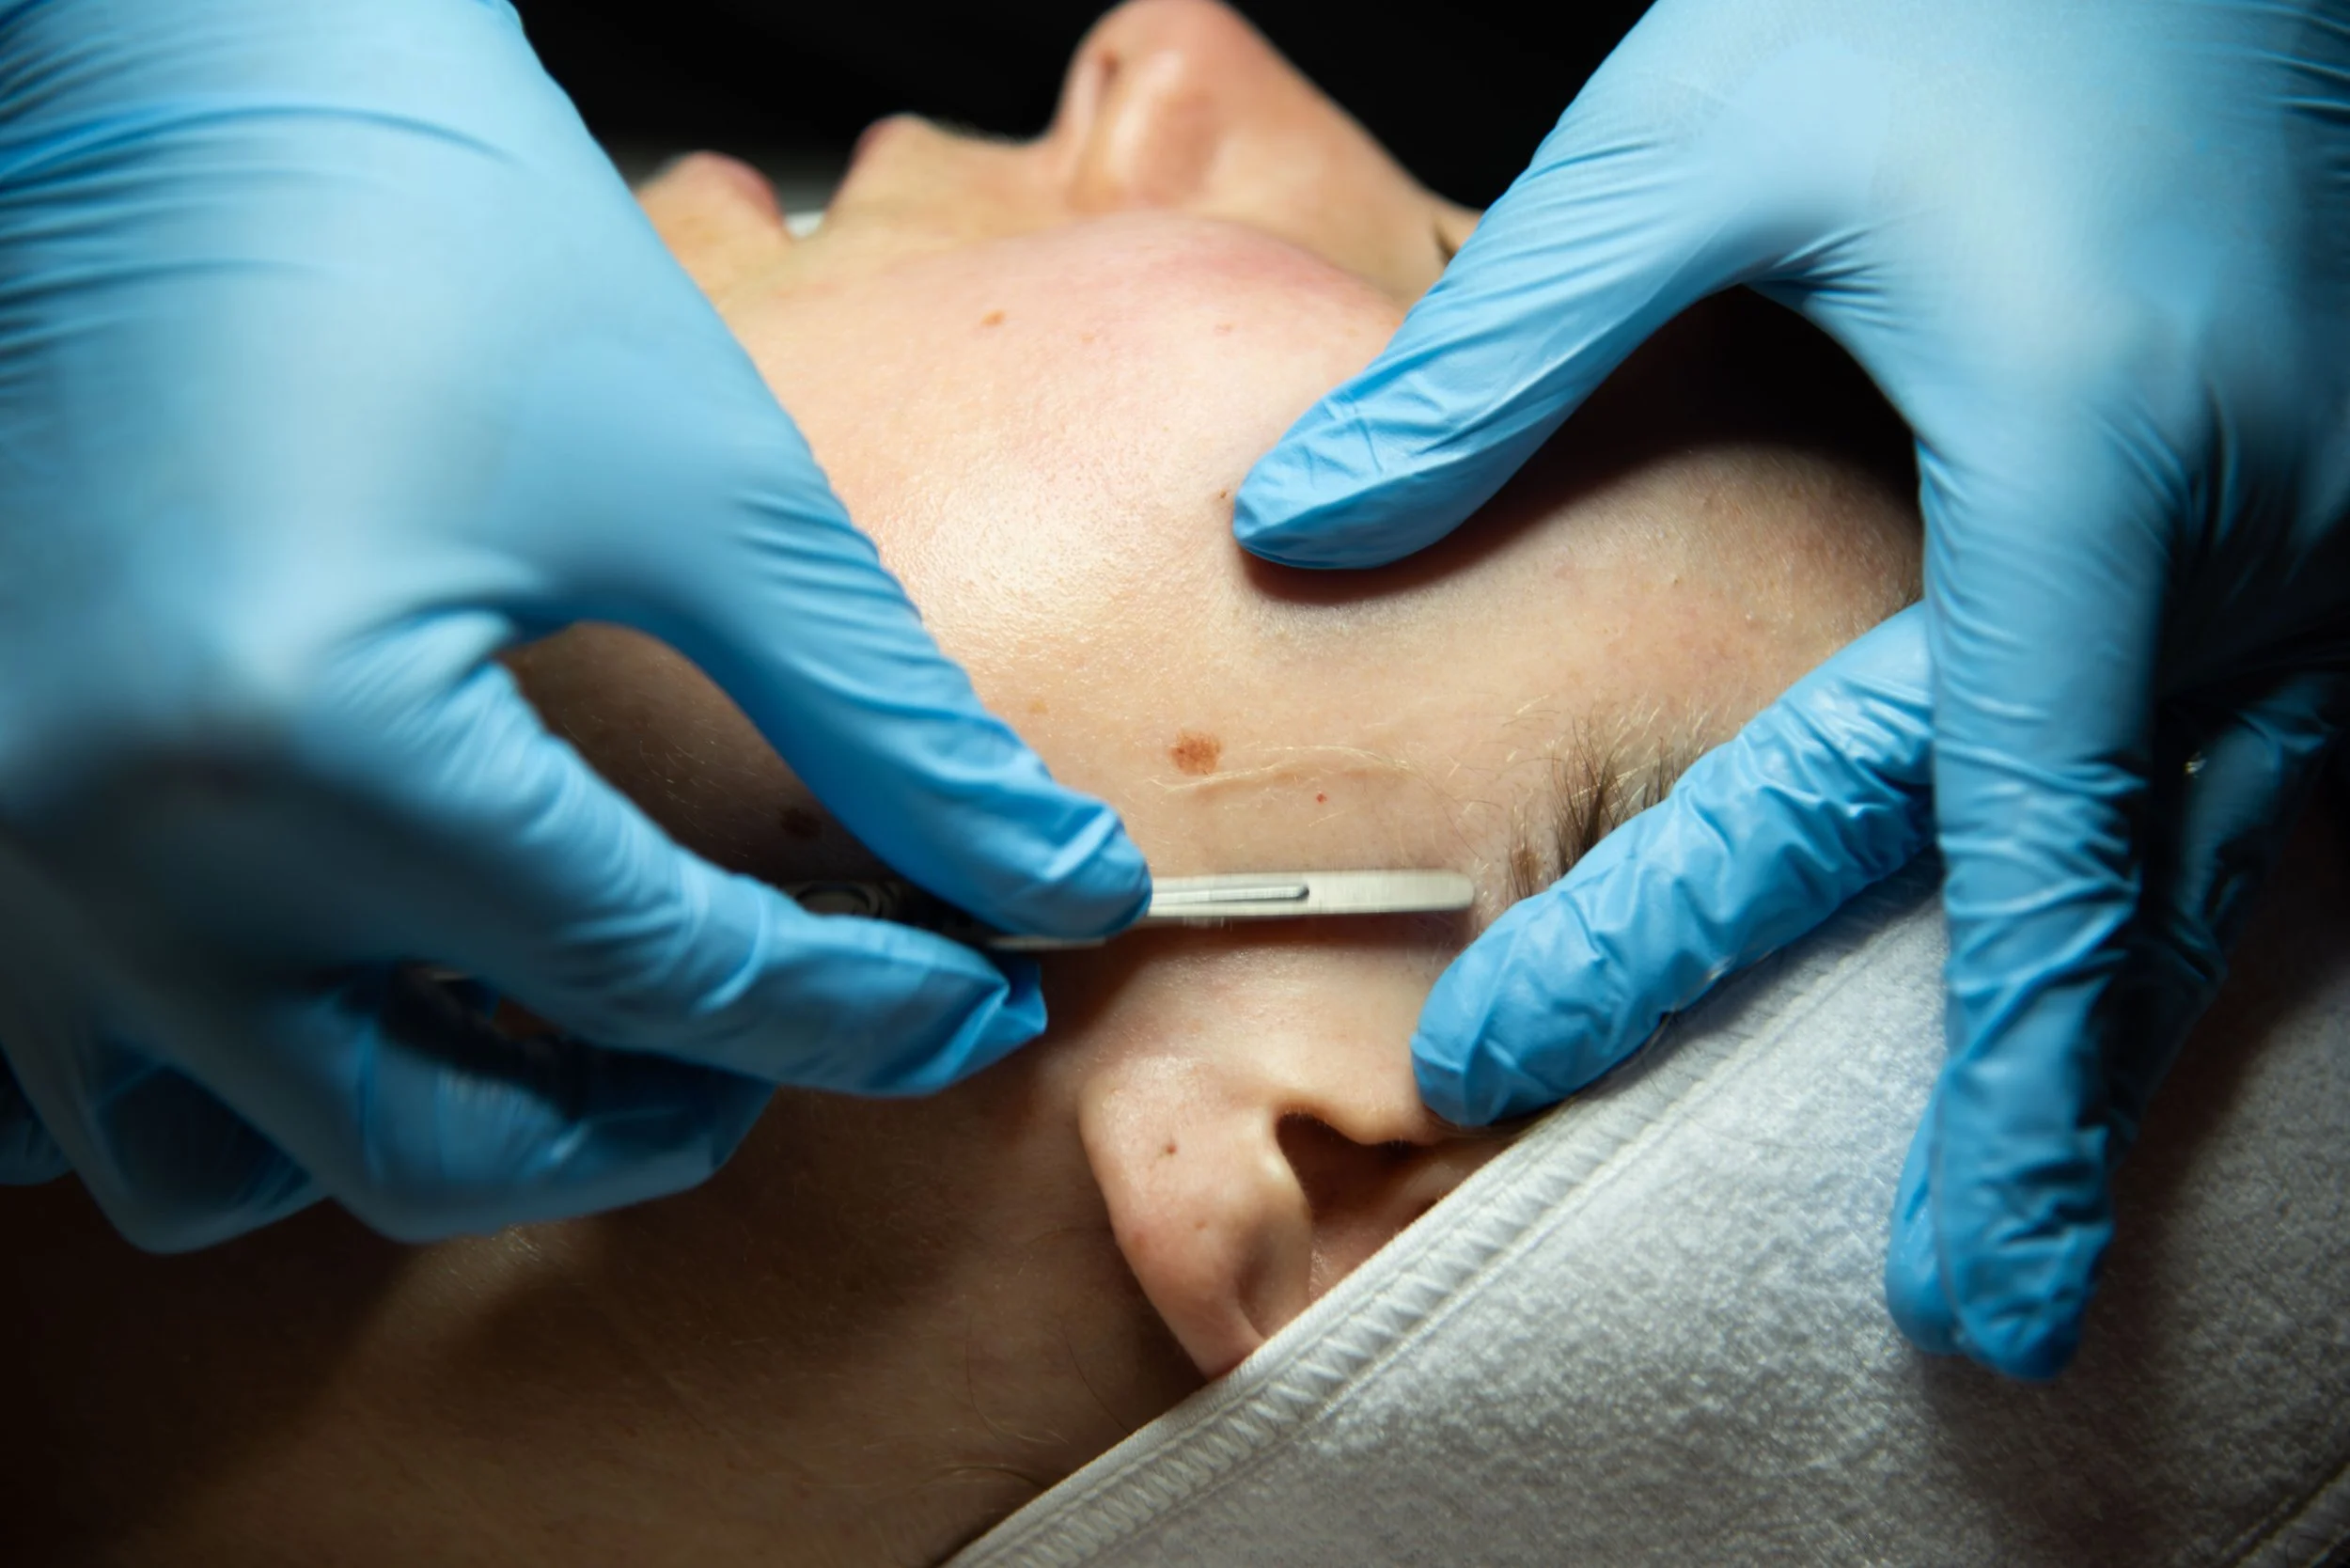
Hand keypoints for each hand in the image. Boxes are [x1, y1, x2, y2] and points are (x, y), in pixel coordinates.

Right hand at [0, 0, 1145, 1248]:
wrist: (173, 83)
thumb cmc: (436, 226)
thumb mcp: (699, 484)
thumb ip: (882, 722)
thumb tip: (1049, 880)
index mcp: (307, 740)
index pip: (650, 977)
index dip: (851, 1010)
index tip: (970, 1004)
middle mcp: (110, 851)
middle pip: (431, 1145)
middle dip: (649, 1122)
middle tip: (779, 1039)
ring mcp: (1, 857)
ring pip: (231, 1167)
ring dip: (437, 1130)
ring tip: (580, 1024)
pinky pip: (69, 1090)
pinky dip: (243, 1082)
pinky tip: (369, 985)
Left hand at [1233, 0, 2349, 1376]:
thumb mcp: (1711, 135)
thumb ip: (1509, 354)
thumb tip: (1304, 520)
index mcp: (2082, 469)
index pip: (1873, 793)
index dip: (1688, 940)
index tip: (1517, 1060)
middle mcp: (2243, 545)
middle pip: (2098, 890)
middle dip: (2029, 1114)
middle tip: (1969, 1306)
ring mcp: (2326, 543)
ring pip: (2217, 858)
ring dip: (2119, 1041)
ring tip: (2042, 1203)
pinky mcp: (2336, 513)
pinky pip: (2264, 767)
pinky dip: (2178, 901)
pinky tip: (2123, 979)